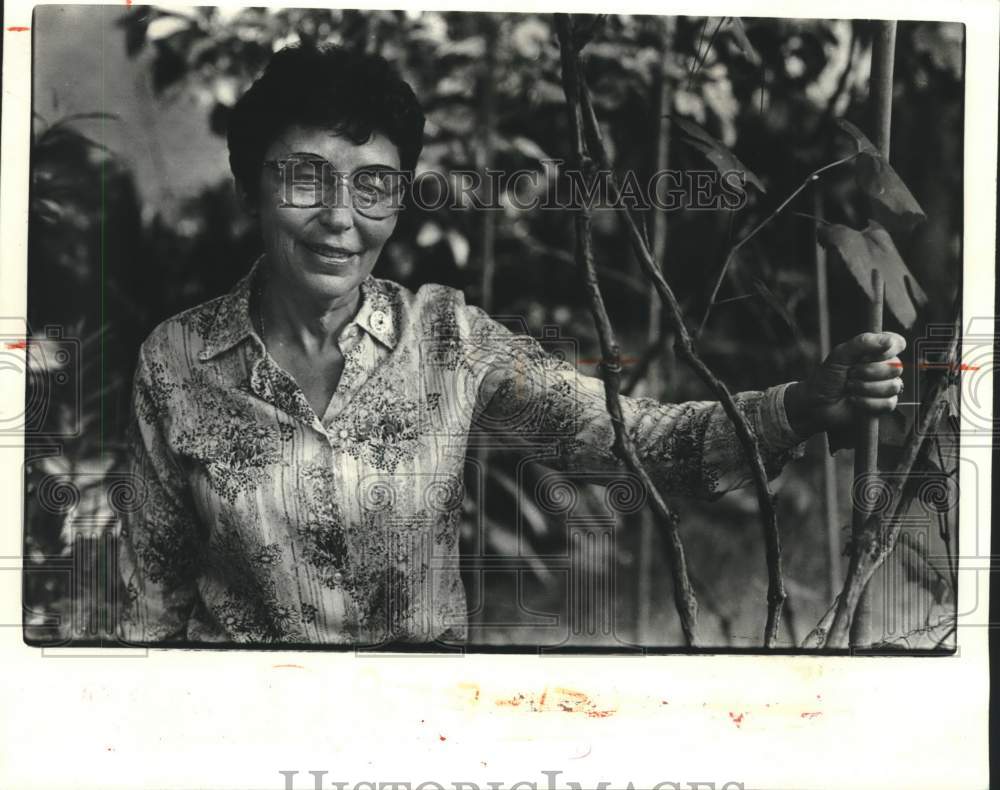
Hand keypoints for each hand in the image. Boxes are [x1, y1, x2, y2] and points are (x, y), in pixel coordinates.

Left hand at [785, 332, 905, 437]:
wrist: (816, 403)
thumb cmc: (827, 377)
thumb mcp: (840, 355)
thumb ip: (863, 343)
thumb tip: (889, 341)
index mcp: (876, 351)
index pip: (897, 343)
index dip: (886, 350)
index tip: (865, 356)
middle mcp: (884, 368)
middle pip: (896, 367)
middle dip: (867, 372)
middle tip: (850, 374)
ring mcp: (885, 387)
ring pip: (893, 386)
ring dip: (865, 387)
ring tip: (850, 387)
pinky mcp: (883, 405)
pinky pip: (888, 403)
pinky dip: (867, 402)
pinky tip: (854, 399)